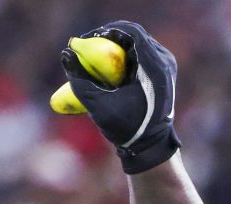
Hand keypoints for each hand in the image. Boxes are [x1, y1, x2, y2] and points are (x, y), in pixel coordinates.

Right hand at [61, 20, 179, 173]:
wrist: (151, 146)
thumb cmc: (128, 129)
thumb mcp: (99, 106)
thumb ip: (80, 80)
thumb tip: (65, 54)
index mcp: (155, 66)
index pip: (131, 33)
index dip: (106, 31)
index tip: (86, 40)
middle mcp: (164, 61)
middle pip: (134, 36)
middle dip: (108, 39)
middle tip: (86, 47)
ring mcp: (165, 66)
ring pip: (137, 44)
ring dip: (114, 47)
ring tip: (94, 59)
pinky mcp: (161, 73)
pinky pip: (140, 56)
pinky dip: (122, 58)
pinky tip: (106, 70)